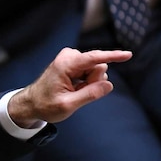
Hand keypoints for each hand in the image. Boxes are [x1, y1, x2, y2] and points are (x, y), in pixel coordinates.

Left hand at [7, 47, 132, 127]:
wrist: (31, 103)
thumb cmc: (45, 105)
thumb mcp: (68, 105)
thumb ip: (89, 95)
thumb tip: (108, 84)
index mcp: (66, 64)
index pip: (95, 58)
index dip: (113, 56)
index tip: (128, 55)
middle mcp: (69, 56)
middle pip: (98, 66)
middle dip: (94, 81)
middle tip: (77, 93)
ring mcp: (71, 58)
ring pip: (96, 70)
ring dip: (89, 84)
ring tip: (73, 92)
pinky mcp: (74, 63)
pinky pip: (90, 71)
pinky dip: (85, 83)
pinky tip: (73, 89)